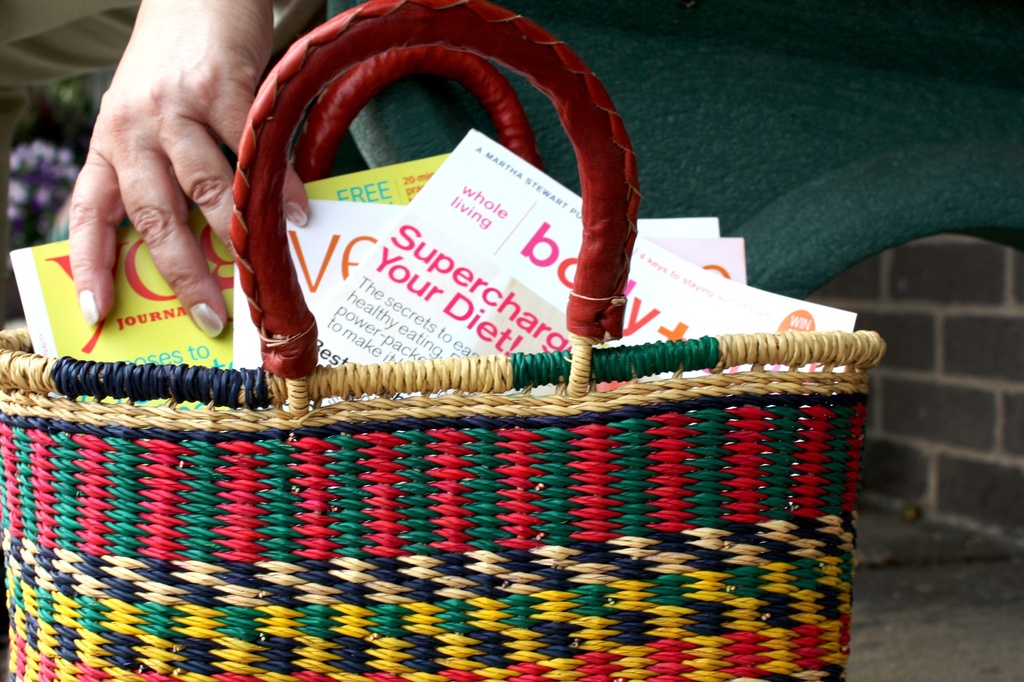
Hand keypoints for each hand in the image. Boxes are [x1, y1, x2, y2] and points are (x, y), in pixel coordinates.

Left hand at [68, 0, 309, 336]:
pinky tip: (297, 212)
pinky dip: (278, 185)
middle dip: (182, 274)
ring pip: (203, 186)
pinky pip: (250, 148)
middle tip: (211, 317)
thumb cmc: (178, 63)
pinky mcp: (220, 85)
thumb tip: (210, 244)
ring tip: (258, 268)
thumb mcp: (147, 115)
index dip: (91, 265)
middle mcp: (130, 128)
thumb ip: (165, 172)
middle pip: (152, 216)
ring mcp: (174, 106)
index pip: (89, 213)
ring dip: (234, 234)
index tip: (97, 313)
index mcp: (109, 143)